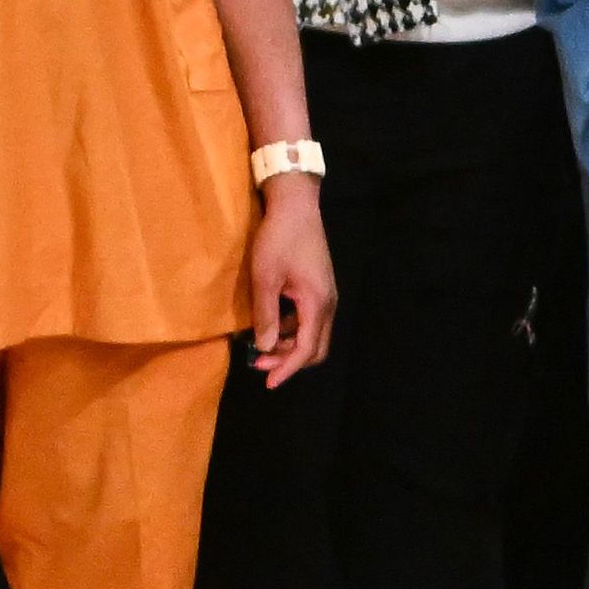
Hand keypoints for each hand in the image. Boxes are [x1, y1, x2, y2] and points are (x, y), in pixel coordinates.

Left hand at [246, 178, 333, 386]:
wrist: (296, 206)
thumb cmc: (278, 239)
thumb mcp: (264, 277)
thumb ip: (266, 315)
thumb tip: (264, 348)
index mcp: (317, 304)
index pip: (306, 350)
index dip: (287, 369)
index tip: (268, 382)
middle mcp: (328, 304)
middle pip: (316, 349)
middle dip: (289, 361)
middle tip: (259, 365)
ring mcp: (327, 296)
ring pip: (313, 335)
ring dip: (289, 346)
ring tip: (260, 346)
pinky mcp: (320, 289)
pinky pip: (309, 321)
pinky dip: (292, 330)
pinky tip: (271, 324)